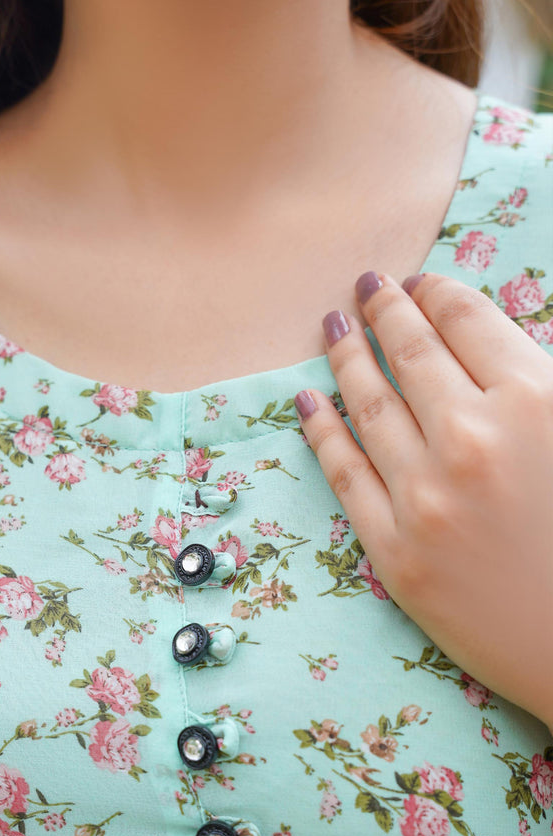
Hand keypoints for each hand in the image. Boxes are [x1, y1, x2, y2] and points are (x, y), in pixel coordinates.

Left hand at [294, 269, 552, 730]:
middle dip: (385, 310)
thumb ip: (538, 383)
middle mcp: (471, 439)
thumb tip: (485, 343)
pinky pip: (345, 475)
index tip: (418, 282)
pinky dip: (321, 432)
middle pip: (411, 353)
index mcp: (535, 400)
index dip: (436, 292)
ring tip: (333, 328)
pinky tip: (307, 402)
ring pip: (369, 406)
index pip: (466, 320)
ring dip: (346, 358)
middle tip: (365, 286)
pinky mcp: (394, 553)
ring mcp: (425, 498)